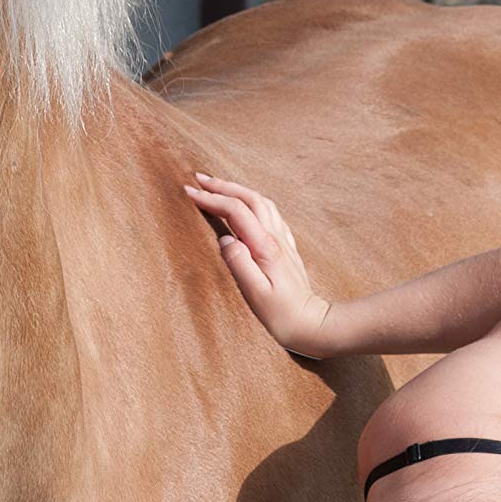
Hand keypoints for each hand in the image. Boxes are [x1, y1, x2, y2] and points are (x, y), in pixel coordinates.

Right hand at [182, 174, 335, 356]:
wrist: (310, 322)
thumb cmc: (280, 313)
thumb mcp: (255, 293)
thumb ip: (239, 264)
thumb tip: (225, 240)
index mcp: (264, 246)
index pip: (235, 211)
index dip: (211, 199)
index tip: (190, 193)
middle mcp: (275, 237)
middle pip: (249, 198)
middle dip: (222, 186)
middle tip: (199, 179)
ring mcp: (283, 240)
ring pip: (261, 201)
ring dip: (238, 189)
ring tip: (218, 186)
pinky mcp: (286, 247)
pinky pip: (270, 213)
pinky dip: (252, 201)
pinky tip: (245, 205)